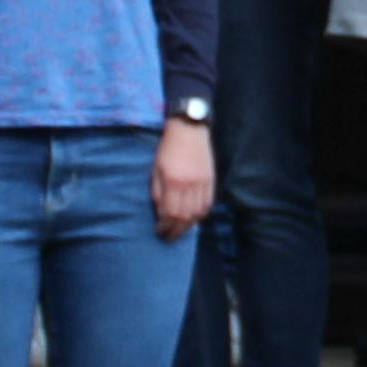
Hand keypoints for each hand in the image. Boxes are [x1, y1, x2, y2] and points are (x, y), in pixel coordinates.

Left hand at [152, 117, 215, 238]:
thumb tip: (161, 213)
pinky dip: (201, 215)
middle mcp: (189, 185)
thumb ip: (158, 192)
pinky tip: (193, 218)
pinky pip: (208, 204)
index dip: (165, 226)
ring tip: (180, 229)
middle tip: (169, 237)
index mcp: (173, 182)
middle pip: (185, 217)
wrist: (189, 130)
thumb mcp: (156, 169)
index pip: (170, 213)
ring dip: (188, 225)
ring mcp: (202, 183)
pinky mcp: (211, 180)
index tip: (160, 232)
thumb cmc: (168, 149)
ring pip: (198, 213)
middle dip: (176, 231)